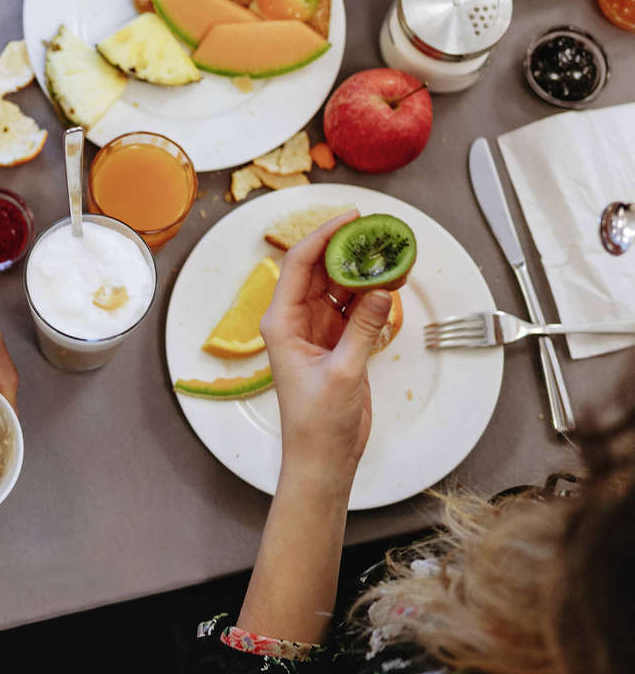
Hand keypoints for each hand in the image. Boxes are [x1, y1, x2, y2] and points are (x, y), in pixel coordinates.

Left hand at [259, 211, 391, 481]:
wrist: (323, 456)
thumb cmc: (318, 421)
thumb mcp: (345, 371)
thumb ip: (363, 328)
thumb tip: (378, 290)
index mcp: (282, 322)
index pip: (300, 264)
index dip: (323, 235)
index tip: (350, 216)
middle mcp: (295, 320)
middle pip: (321, 270)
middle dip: (348, 250)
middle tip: (379, 233)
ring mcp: (316, 330)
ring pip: (340, 288)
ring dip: (363, 273)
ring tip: (391, 255)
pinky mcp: (336, 343)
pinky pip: (353, 309)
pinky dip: (371, 298)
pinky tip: (391, 285)